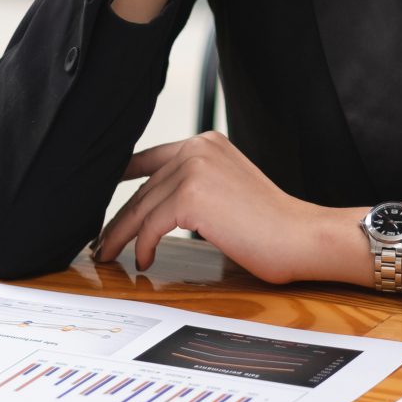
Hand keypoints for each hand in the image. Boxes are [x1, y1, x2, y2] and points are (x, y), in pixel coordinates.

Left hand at [94, 132, 333, 282]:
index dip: (120, 176)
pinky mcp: (191, 195)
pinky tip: (144, 260)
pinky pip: (151, 225)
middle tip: (101, 241)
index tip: (99, 193)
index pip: (151, 157)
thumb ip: (197, 188)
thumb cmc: (273, 225)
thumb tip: (161, 209)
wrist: (302, 236)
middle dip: (118, 218)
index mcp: (207, 142)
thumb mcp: (229, 191)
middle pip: (143, 187)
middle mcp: (198, 148)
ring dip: (121, 235)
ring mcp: (194, 168)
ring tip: (110, 254)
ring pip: (141, 206)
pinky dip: (143, 245)